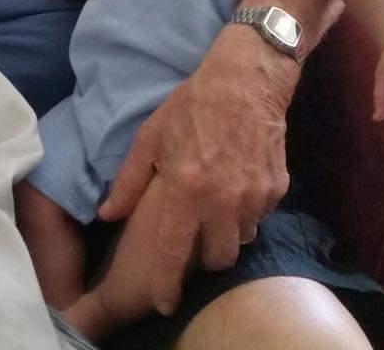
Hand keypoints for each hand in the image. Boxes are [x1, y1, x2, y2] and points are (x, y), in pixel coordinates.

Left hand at [97, 26, 291, 315]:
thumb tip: (107, 215)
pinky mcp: (276, 189)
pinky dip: (244, 213)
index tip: (163, 303)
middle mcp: (224, 200)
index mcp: (187, 188)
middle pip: (216, 259)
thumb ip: (128, 181)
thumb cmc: (192, 105)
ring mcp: (255, 197)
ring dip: (225, 235)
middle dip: (203, 258)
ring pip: (240, 241)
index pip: (175, 253)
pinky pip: (258, 218)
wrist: (246, 79)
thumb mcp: (150, 137)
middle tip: (192, 238)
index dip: (167, 285)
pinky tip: (233, 187)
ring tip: (212, 210)